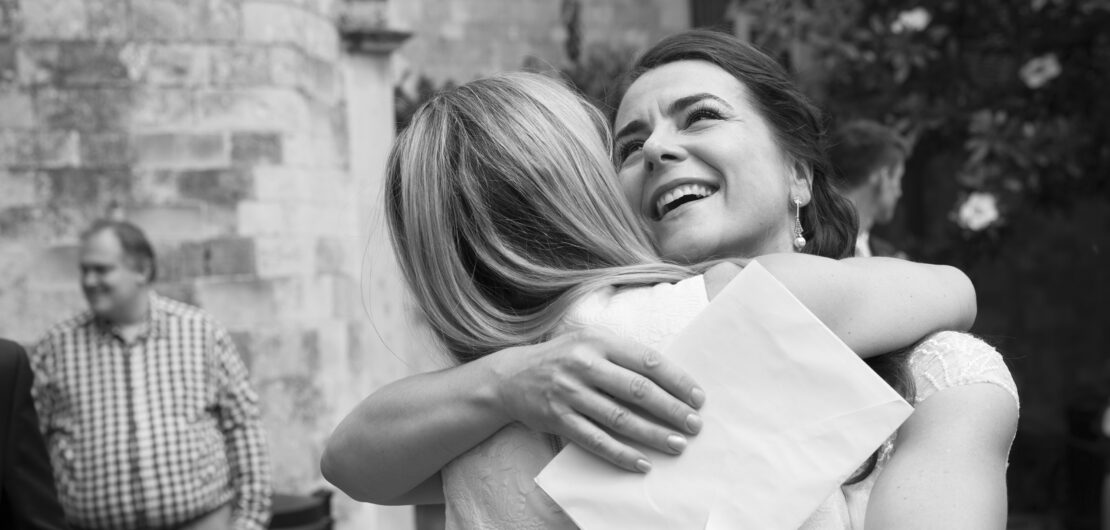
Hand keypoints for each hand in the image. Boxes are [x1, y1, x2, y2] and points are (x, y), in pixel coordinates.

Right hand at [488, 328, 704, 472]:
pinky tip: (642, 463)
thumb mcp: (590, 341)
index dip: (676, 380)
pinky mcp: (559, 419)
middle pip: (636, 390)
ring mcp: (570, 393)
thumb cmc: (562, 358)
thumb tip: (670, 379)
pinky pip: (596, 440)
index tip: (697, 398)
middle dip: (670, 409)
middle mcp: (583, 365)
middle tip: (694, 425)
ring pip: (619, 419)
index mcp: (598, 341)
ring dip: (652, 434)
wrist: (511, 378)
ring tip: (677, 444)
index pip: (646, 360)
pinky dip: (621, 454)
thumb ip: (623, 354)